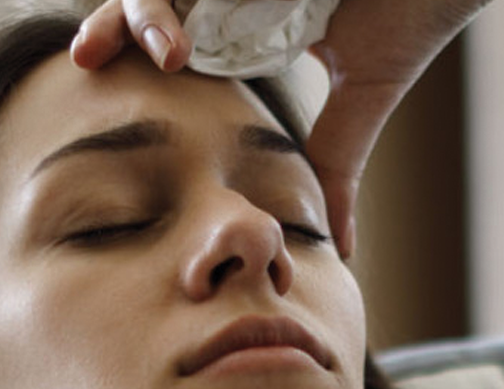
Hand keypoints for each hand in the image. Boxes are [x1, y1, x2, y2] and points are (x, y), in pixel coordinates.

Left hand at [68, 0, 494, 257]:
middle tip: (89, 60)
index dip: (125, 50)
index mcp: (247, 17)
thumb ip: (335, 163)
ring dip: (146, 8)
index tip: (94, 80)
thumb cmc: (413, 12)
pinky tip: (184, 34)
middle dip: (113, 24)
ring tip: (166, 53)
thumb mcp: (363, 94)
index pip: (166, 33)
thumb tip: (341, 249)